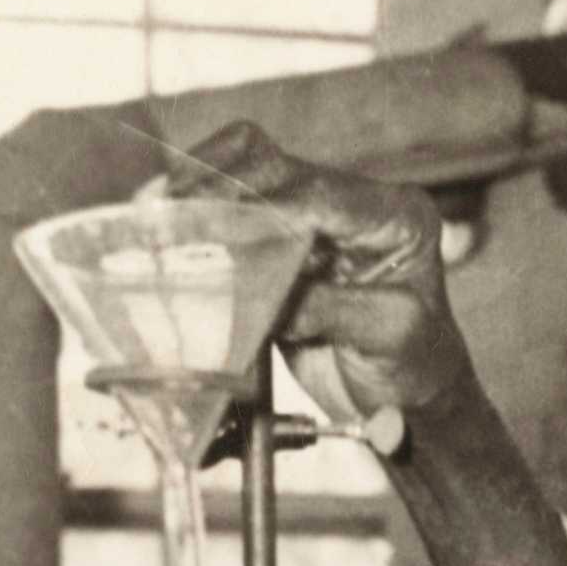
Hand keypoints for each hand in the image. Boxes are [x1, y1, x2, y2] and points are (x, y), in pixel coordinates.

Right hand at [162, 122, 473, 424]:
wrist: (406, 401)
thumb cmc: (412, 370)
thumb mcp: (385, 338)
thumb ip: (329, 309)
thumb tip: (269, 297)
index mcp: (397, 217)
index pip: (317, 194)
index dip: (260, 207)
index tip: (212, 226)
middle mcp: (355, 202)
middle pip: (272, 164)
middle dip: (215, 188)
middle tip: (166, 217)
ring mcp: (316, 214)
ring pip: (244, 168)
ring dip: (198, 189)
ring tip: (154, 214)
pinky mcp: (283, 236)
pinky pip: (232, 203)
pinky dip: (197, 210)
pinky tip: (163, 224)